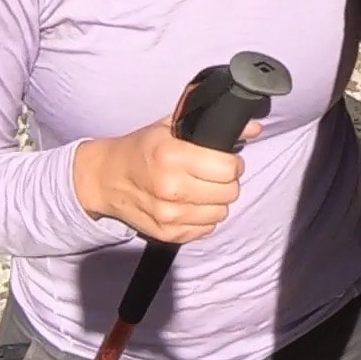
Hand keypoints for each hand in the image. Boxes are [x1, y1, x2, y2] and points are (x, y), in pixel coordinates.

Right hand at [70, 96, 256, 243]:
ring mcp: (169, 215)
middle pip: (229, 192)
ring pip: (221, 213)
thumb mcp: (172, 126)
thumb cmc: (141, 148)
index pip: (229, 168)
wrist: (106, 178)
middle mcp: (171, 187)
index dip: (232, 162)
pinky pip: (206, 229)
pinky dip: (203, 218)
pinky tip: (190, 204)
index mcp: (171, 156)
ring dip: (216, 201)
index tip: (224, 159)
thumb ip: (213, 125)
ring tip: (200, 188)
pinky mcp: (168, 234)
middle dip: (226, 181)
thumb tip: (254, 128)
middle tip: (212, 173)